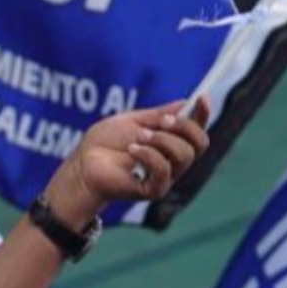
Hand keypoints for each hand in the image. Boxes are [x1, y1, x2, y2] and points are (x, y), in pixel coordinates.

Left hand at [45, 97, 210, 225]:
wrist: (82, 164)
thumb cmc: (103, 143)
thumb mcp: (132, 121)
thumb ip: (158, 115)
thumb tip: (185, 103)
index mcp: (170, 143)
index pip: (196, 131)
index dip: (203, 114)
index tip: (201, 97)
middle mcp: (173, 162)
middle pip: (199, 144)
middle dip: (183, 127)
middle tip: (160, 122)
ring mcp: (165, 177)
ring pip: (185, 156)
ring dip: (162, 140)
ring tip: (139, 137)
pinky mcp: (153, 189)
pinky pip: (165, 171)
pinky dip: (149, 155)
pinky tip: (132, 150)